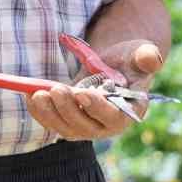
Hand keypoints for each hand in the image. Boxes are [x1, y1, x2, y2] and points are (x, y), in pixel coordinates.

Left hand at [25, 39, 164, 141]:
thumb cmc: (129, 59)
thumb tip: (151, 59)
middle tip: (56, 89)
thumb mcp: (140, 53)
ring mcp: (87, 126)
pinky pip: (53, 122)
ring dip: (50, 114)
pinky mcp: (70, 121)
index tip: (83, 94)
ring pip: (66, 128)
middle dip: (68, 109)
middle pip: (86, 126)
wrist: (113, 65)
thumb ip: (147, 57)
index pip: (114, 117)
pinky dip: (40, 113)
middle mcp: (108, 125)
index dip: (98, 108)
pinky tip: (30, 97)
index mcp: (130, 111)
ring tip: (37, 94)